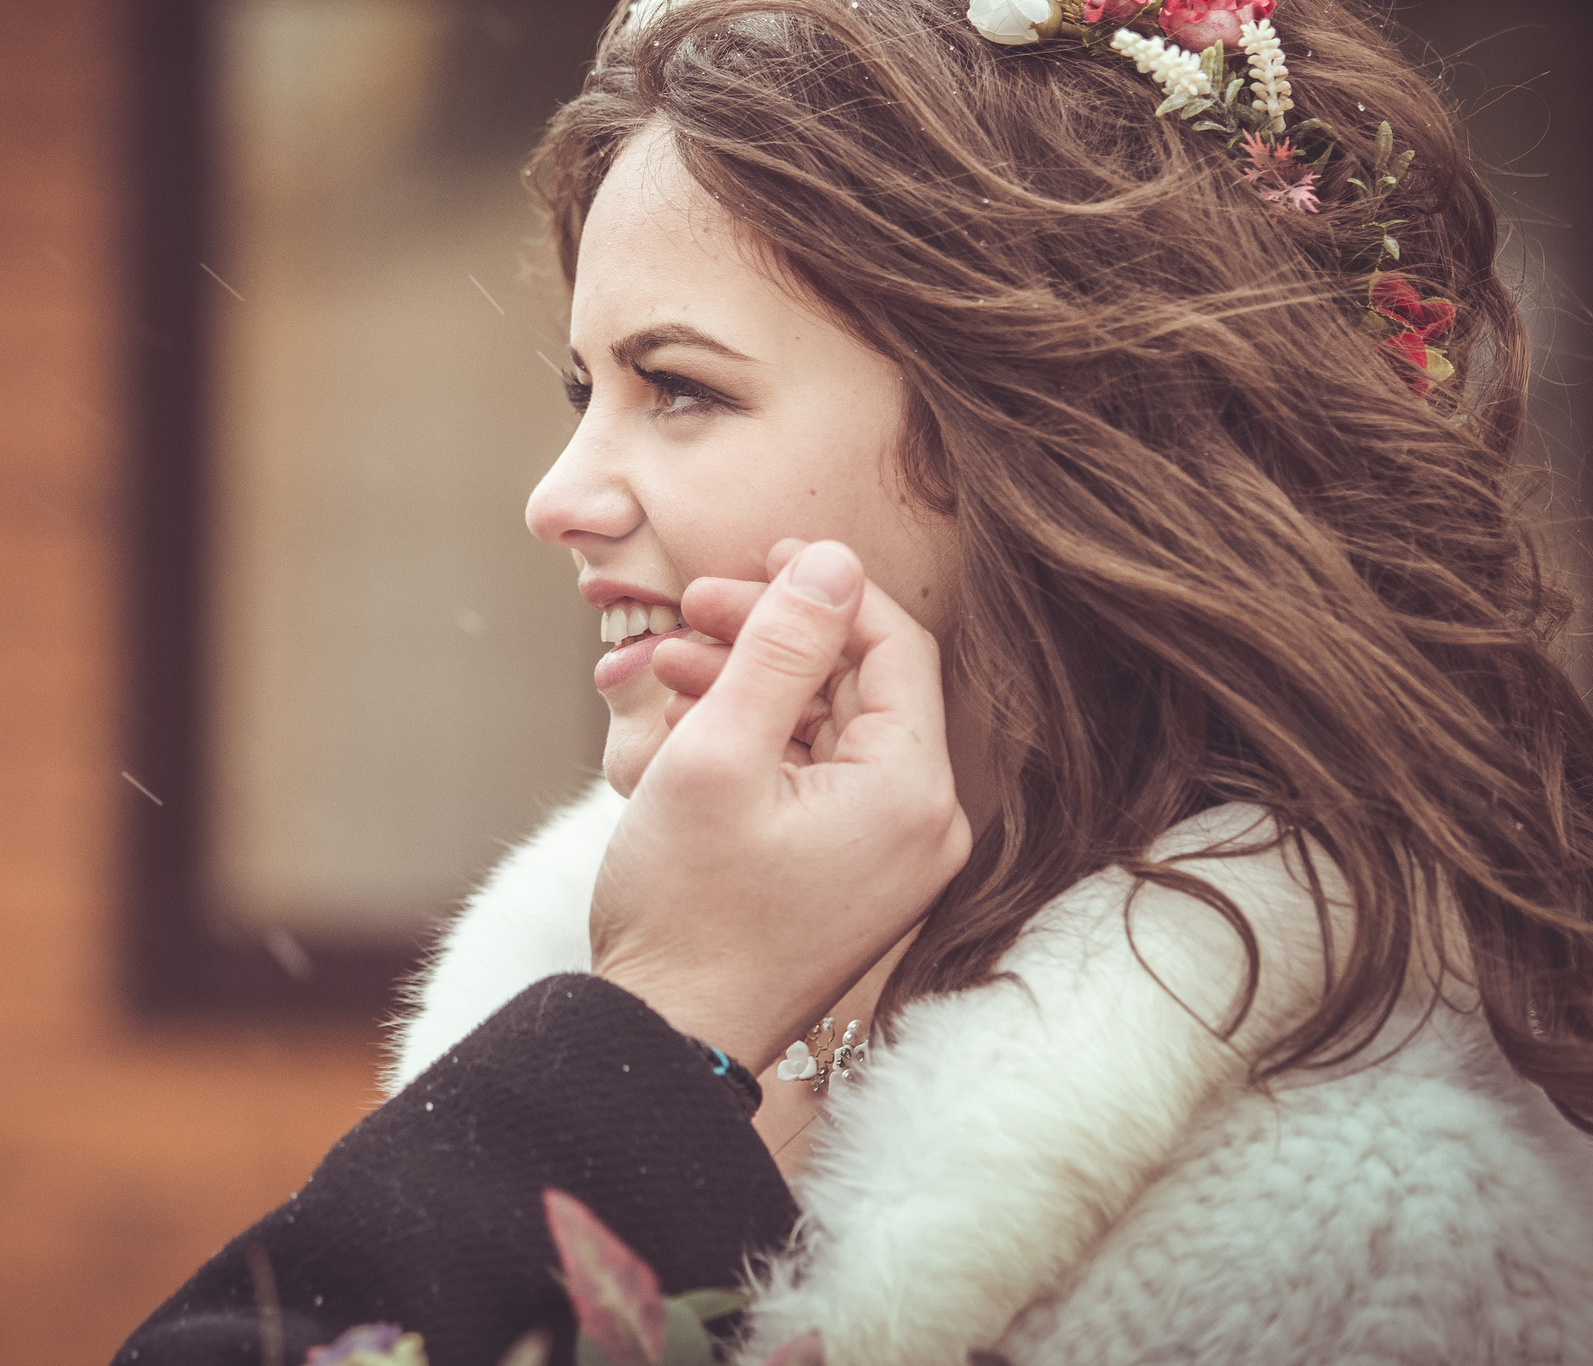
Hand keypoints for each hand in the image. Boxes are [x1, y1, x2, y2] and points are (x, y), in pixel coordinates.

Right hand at [588, 539, 969, 1069]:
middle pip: (861, 683)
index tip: (754, 557)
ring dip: (755, 685)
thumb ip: (780, 647)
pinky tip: (690, 721)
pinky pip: (821, 778)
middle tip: (688, 615)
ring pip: (833, 727)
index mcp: (910, 791)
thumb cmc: (686, 907)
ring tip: (667, 668)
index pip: (893, 645)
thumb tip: (831, 561)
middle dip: (772, 636)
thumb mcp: (720, 753)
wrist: (670, 1035)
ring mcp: (894, 856)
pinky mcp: (856, 877)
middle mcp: (924, 824)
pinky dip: (762, 741)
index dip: (823, 587)